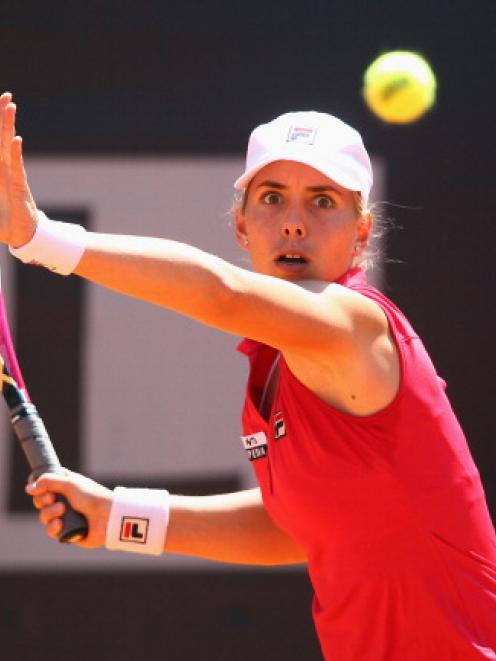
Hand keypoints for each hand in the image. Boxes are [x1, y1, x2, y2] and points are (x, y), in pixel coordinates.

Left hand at [0, 92, 37, 246]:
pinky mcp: (19, 187)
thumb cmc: (2, 221)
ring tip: (10, 106)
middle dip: (0, 116)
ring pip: (7, 145)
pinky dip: (15, 153)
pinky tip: (15, 140)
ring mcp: (11, 175)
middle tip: (6, 95)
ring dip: (7, 126)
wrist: (20, 236)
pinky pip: (16, 166)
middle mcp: (2, 168)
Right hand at [26, 469, 112, 548]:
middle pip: (40, 500)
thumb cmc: (92, 496)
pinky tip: (60, 524)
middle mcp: (64, 499)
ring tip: (62, 510)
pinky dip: (53, 527)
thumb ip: (48, 482)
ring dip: (49, 512)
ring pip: (43, 516)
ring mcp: (64, 516)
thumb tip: (28, 487)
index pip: (45, 482)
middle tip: (52, 498)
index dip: (38, 484)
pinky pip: (50, 530)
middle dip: (42, 500)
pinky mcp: (66, 531)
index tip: (36, 485)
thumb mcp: (70, 483)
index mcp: (66, 485)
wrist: (107, 517)